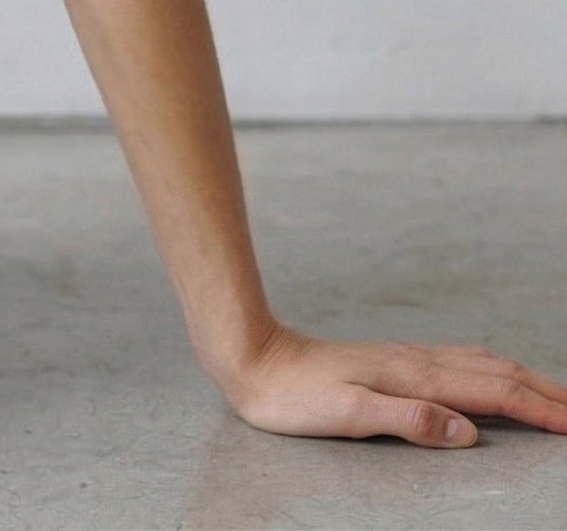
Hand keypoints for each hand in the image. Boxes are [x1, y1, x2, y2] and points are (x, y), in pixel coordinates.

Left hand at [223, 321, 566, 446]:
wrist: (251, 357)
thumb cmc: (293, 394)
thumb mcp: (347, 413)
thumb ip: (408, 420)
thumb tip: (467, 432)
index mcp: (413, 377)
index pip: (494, 392)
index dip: (541, 409)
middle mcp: (416, 361)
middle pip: (498, 372)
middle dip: (546, 392)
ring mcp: (405, 358)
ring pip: (481, 363)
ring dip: (524, 379)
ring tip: (554, 396)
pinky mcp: (392, 362)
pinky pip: (459, 362)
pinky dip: (493, 371)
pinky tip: (490, 376)